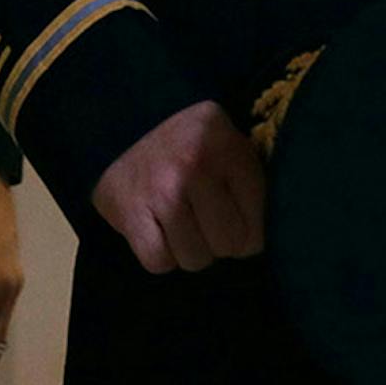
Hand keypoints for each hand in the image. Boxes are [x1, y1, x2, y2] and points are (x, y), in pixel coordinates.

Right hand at [91, 99, 265, 273]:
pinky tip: (159, 230)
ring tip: (182, 222)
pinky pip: (159, 262)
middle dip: (220, 241)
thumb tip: (257, 243)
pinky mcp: (128, 210)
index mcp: (229, 147)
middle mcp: (196, 165)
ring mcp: (161, 189)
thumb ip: (253, 189)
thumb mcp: (233, 148)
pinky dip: (161, 255)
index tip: (233, 214)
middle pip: (228, 245)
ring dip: (190, 250)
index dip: (247, 230)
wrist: (128, 122)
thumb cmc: (193, 145)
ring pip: (194, 259)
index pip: (257, 227)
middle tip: (205, 218)